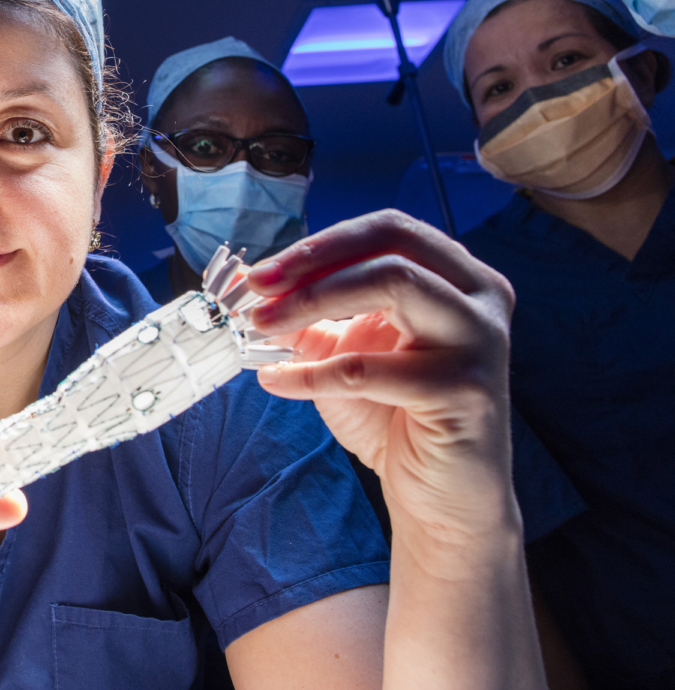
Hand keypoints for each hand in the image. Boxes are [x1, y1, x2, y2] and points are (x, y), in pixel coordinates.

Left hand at [243, 210, 519, 557]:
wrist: (442, 501)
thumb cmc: (397, 418)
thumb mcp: (347, 353)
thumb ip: (310, 317)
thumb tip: (251, 285)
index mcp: (457, 277)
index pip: (387, 231)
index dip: (320, 244)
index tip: (263, 272)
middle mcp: (480, 298)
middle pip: (392, 244)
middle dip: (314, 260)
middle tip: (258, 287)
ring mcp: (480, 341)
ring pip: (394, 284)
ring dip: (312, 301)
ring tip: (262, 326)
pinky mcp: (466, 390)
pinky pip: (371, 368)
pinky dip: (313, 373)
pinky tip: (278, 381)